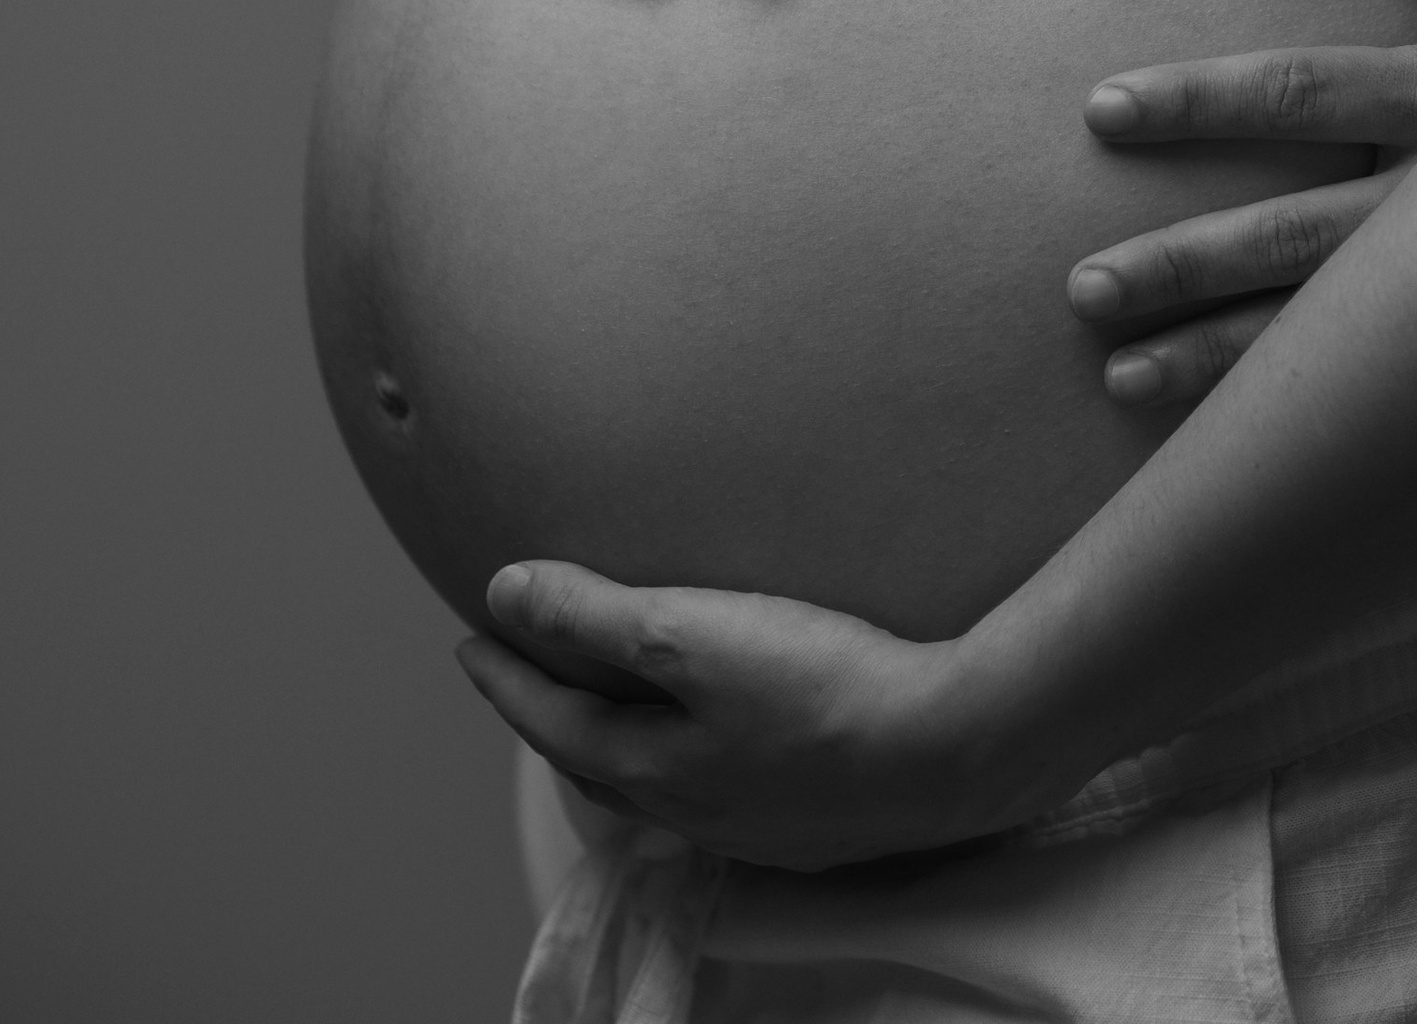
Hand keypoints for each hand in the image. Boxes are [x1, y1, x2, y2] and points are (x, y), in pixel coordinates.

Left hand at [457, 563, 1037, 869]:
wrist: (949, 748)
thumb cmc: (822, 686)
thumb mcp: (694, 632)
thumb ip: (595, 615)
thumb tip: (504, 593)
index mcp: (653, 768)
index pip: (550, 722)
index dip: (504, 676)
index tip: (467, 638)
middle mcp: (692, 809)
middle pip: (596, 764)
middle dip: (550, 719)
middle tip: (525, 676)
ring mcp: (755, 824)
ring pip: (657, 787)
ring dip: (617, 745)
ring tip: (611, 707)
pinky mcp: (812, 820)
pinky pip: (717, 793)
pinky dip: (686, 762)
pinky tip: (718, 742)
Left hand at [1066, 0, 1416, 409]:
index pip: (1307, 90)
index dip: (1204, 101)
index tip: (1104, 109)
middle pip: (1293, 237)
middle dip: (1183, 264)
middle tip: (1081, 289)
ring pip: (1331, 332)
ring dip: (1221, 358)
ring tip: (1118, 379)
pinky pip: (1394, 388)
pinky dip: (1314, 414)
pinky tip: (1242, 451)